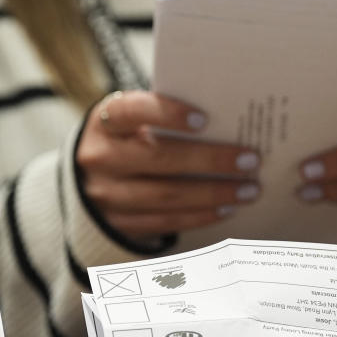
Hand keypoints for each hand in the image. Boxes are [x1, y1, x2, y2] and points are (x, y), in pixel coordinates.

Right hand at [76, 91, 260, 237]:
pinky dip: (200, 216)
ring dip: (213, 193)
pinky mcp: (118, 225)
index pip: (133, 111)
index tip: (204, 119)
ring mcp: (106, 196)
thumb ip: (163, 119)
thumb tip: (226, 123)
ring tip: (248, 189)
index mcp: (104, 122)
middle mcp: (100, 159)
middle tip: (249, 160)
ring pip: (166, 196)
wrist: (87, 182)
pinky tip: (226, 208)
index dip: (167, 113)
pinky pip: (165, 222)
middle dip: (209, 160)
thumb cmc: (125, 142)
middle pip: (158, 158)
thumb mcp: (131, 123)